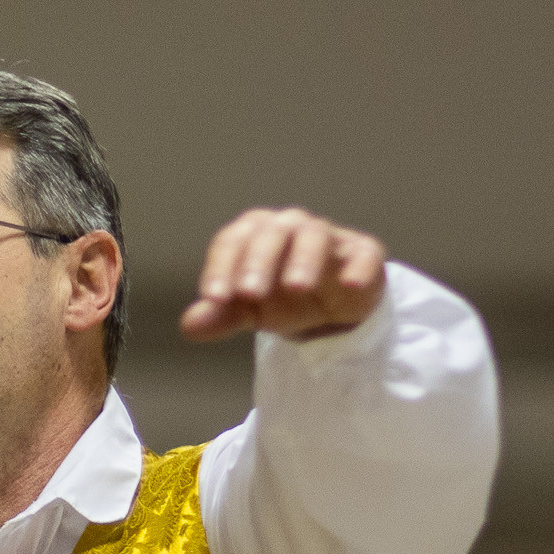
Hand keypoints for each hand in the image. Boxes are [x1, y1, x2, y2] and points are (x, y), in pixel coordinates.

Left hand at [179, 208, 387, 343]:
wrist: (328, 310)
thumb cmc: (280, 299)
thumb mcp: (246, 311)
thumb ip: (219, 315)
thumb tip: (189, 325)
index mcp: (253, 235)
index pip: (232, 241)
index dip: (221, 268)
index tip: (215, 298)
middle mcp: (288, 227)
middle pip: (271, 233)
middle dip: (259, 262)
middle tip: (251, 293)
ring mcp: (328, 238)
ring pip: (314, 235)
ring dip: (303, 259)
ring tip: (296, 287)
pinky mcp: (363, 253)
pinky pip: (363, 254)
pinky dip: (358, 267)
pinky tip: (350, 284)